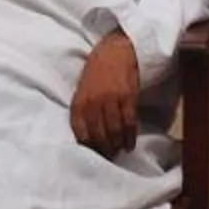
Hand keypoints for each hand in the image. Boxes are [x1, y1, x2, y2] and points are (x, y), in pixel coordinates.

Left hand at [70, 32, 141, 154]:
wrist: (115, 51)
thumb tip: (86, 137)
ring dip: (117, 145)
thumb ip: (83, 111)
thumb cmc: (97, 71)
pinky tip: (130, 144)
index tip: (94, 156)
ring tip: (119, 151)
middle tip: (109, 157)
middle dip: (104, 150)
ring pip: (114, 131)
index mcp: (79, 102)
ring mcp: (111, 100)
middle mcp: (93, 103)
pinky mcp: (127, 98)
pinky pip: (129, 123)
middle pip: (98, 135)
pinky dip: (130, 137)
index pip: (81, 133)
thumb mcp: (82, 91)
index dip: (88, 148)